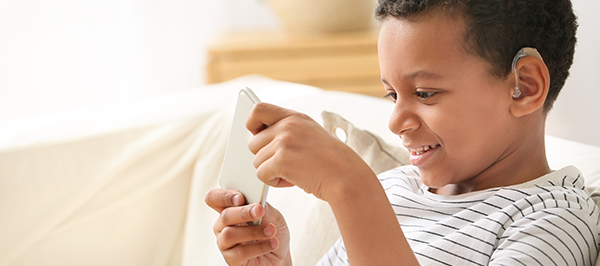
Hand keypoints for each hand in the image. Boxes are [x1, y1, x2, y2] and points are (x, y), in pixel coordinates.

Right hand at [205, 189, 291, 265]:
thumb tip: (257, 202)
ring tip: (271, 231)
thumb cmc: (272, 233)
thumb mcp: (273, 215)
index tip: (240, 197)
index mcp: (230, 209)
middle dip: (243, 213)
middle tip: (259, 211)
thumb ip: (264, 207)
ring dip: (253, 231)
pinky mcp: (231, 259)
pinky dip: (259, 247)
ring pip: (229, 234)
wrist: (280, 256)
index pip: (214, 198)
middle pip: (224, 216)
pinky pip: (240, 252)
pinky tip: (272, 243)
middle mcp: (224, 226)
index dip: (223, 196)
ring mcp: (225, 243)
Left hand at [247, 103, 374, 200]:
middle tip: (286, 165)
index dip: (252, 123)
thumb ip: (287, 131)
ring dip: (271, 172)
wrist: (347, 177)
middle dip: (265, 158)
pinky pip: (261, 174)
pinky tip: (293, 181)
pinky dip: (274, 182)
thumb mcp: (311, 134)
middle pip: (253, 143)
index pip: (258, 109)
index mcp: (295, 117)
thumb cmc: (330, 162)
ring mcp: (284, 142)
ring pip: (257, 161)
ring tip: (293, 173)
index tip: (257, 134)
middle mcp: (288, 126)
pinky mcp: (281, 161)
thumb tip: (258, 138)